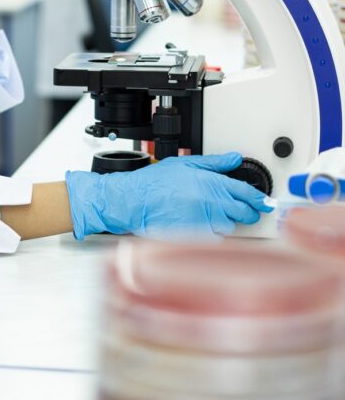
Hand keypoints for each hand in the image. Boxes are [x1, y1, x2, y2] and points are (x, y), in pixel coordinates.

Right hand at [65, 153, 273, 239]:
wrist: (134, 202)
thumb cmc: (153, 183)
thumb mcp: (184, 163)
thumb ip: (213, 163)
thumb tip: (234, 159)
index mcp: (210, 182)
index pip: (246, 192)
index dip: (259, 198)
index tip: (265, 202)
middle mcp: (211, 202)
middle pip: (244, 212)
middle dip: (247, 212)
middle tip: (244, 210)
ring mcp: (205, 221)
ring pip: (230, 227)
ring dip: (226, 223)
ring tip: (211, 216)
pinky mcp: (197, 237)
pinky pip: (215, 240)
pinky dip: (212, 235)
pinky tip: (201, 226)